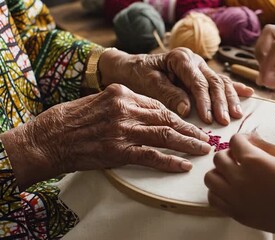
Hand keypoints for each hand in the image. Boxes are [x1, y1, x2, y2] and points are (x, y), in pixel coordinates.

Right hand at [1, 84, 210, 189]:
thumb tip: (147, 113)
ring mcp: (124, 130)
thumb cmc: (70, 119)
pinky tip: (184, 165)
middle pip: (167, 119)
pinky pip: (152, 156)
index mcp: (122, 94)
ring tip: (203, 149)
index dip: (178, 116)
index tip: (191, 123)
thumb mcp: (99, 100)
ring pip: (165, 136)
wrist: (47, 138)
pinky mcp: (119, 151)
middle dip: (190, 129)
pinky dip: (170, 161)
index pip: (159, 105)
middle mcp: (126, 109)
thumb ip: (124, 104)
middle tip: (206, 137)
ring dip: (188, 144)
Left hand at [99, 48, 253, 124]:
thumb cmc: (138, 74)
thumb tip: (187, 109)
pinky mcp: (202, 75)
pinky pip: (221, 81)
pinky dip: (234, 88)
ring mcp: (200, 67)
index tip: (208, 119)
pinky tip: (248, 93)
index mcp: (181, 58)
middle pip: (214, 82)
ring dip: (230, 99)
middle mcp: (194, 61)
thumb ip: (168, 94)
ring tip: (236, 115)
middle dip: (221, 103)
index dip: (205, 101)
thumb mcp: (148, 83)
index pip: (198, 82)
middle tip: (225, 121)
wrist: (132, 67)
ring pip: (221, 82)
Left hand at [204, 134, 274, 233]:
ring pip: (210, 178)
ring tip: (233, 174)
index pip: (234, 141)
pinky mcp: (236, 212)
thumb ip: (265, 145)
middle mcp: (240, 178)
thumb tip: (250, 139)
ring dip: (220, 172)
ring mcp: (235, 197)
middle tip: (241, 158)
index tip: (249, 143)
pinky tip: (231, 189)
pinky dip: (218, 191)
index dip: (242, 139)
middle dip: (229, 154)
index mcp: (254, 161)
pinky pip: (213, 198)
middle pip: (218, 158)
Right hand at [255, 25, 274, 110]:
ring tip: (268, 80)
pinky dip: (273, 66)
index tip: (264, 81)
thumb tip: (265, 80)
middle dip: (263, 53)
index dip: (268, 62)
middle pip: (271, 35)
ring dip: (266, 59)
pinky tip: (274, 80)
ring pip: (274, 44)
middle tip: (265, 76)